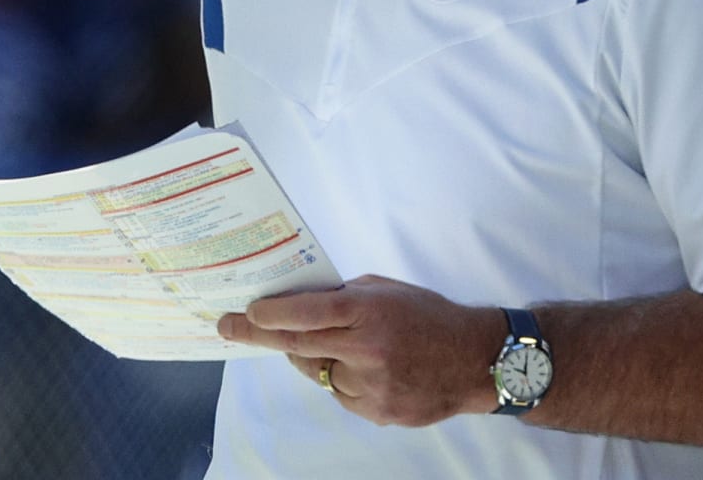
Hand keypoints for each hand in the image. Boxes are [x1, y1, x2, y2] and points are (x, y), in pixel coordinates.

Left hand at [217, 275, 501, 426]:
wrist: (476, 361)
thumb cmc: (428, 315)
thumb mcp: (385, 290)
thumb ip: (343, 297)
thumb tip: (298, 301)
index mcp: (369, 312)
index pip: (306, 313)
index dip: (270, 314)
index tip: (245, 311)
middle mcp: (367, 350)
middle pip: (298, 345)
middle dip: (256, 335)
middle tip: (226, 327)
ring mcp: (372, 386)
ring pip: (318, 371)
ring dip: (315, 356)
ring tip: (343, 345)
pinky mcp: (378, 412)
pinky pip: (339, 393)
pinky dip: (342, 379)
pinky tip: (369, 369)